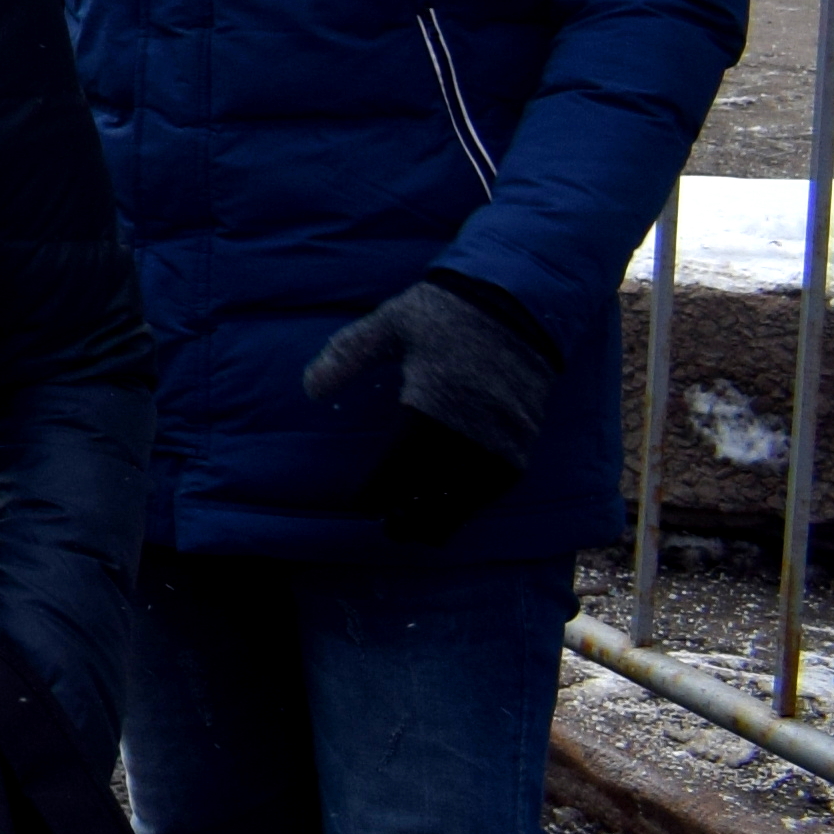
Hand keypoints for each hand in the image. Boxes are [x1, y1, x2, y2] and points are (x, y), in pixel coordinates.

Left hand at [300, 273, 555, 545]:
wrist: (518, 300)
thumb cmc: (444, 311)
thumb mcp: (388, 324)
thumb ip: (346, 355)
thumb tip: (308, 389)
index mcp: (432, 401)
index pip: (399, 461)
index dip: (378, 488)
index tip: (360, 503)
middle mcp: (469, 425)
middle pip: (435, 484)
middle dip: (409, 511)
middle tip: (386, 530)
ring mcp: (501, 432)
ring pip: (470, 490)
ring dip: (444, 514)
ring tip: (419, 532)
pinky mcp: (525, 433)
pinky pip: (501, 479)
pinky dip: (479, 500)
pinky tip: (460, 510)